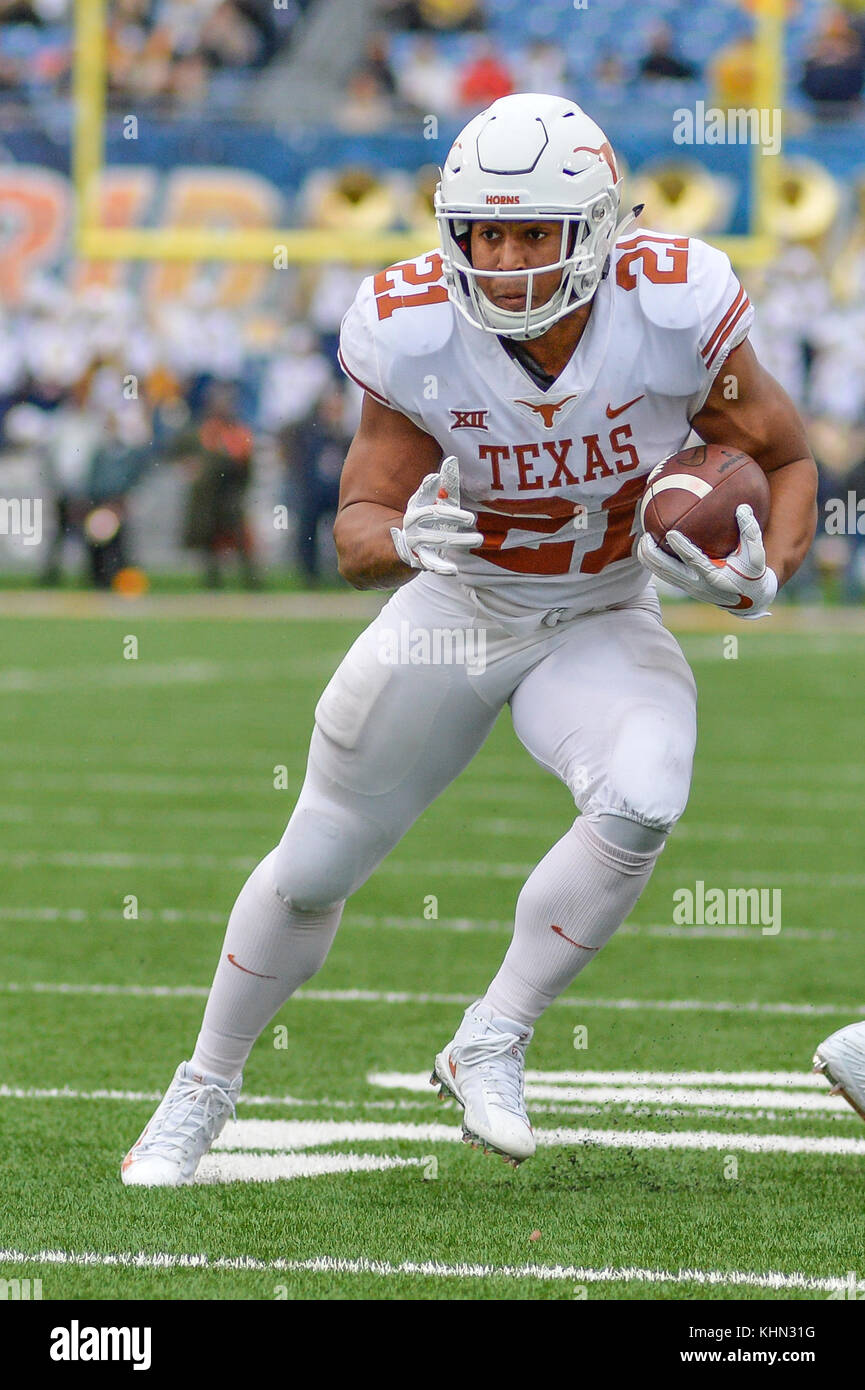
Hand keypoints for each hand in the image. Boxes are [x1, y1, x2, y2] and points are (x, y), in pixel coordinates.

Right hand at [391, 455, 482, 575]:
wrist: (404, 544)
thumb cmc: (427, 517)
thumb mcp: (433, 501)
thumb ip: (444, 483)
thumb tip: (453, 459)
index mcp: (417, 507)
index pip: (425, 495)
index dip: (428, 487)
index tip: (434, 478)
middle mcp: (413, 524)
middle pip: (434, 517)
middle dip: (453, 517)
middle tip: (473, 519)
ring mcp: (416, 542)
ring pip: (438, 540)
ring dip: (458, 540)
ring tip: (479, 539)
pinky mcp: (420, 559)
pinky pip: (431, 564)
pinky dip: (441, 567)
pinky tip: (453, 570)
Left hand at [637, 503, 777, 618]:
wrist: (748, 600)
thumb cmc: (752, 574)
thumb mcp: (757, 556)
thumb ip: (750, 532)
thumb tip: (742, 507)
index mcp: (714, 577)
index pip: (694, 561)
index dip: (681, 548)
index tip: (671, 533)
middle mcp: (697, 585)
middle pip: (667, 572)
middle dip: (653, 555)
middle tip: (645, 536)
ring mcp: (688, 588)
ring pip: (661, 575)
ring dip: (649, 559)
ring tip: (642, 539)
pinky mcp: (684, 587)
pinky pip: (664, 574)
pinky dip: (654, 561)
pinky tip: (649, 545)